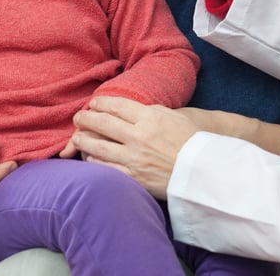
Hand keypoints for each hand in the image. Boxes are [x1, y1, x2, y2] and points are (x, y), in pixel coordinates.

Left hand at [71, 96, 198, 198]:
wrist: (203, 172)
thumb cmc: (191, 141)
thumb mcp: (174, 116)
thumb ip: (151, 111)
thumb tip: (130, 110)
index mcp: (150, 118)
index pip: (116, 106)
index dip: (100, 103)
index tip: (94, 103)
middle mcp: (139, 137)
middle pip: (101, 123)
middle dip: (85, 118)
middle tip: (78, 117)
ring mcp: (134, 158)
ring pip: (96, 146)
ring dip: (82, 140)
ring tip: (76, 137)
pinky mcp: (133, 178)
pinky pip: (104, 168)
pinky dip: (92, 161)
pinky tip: (89, 156)